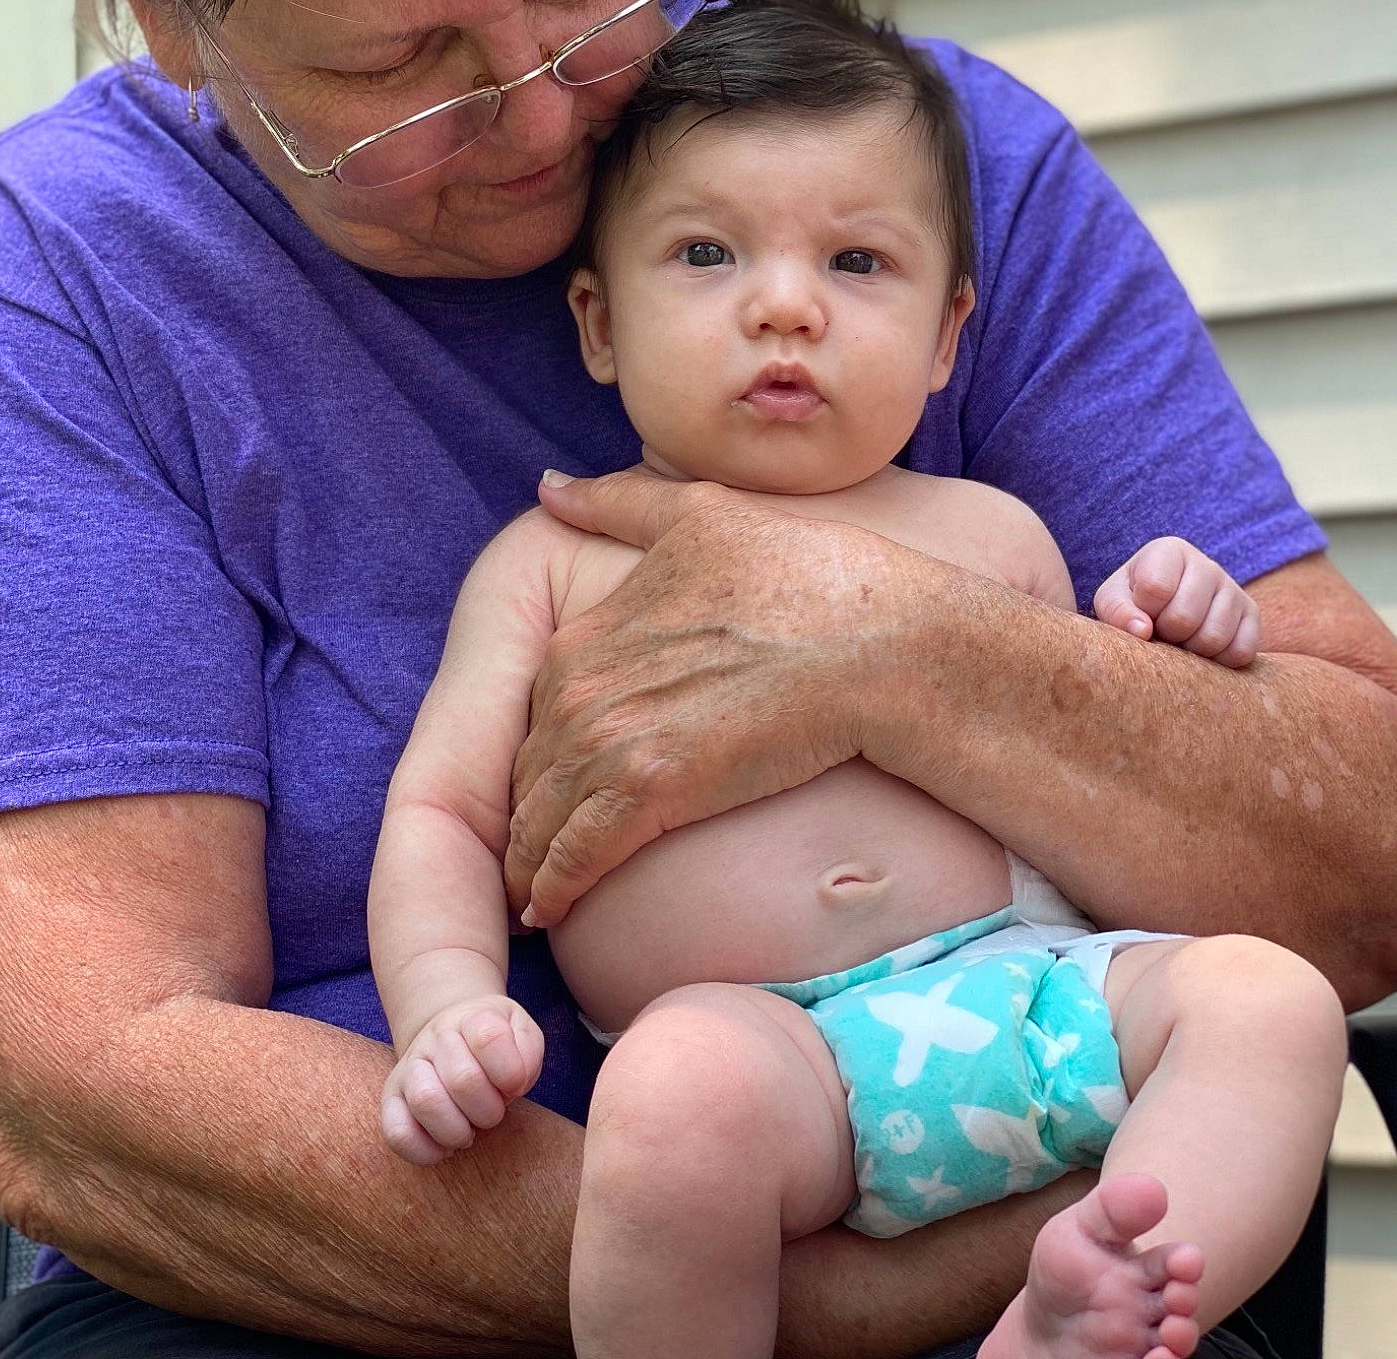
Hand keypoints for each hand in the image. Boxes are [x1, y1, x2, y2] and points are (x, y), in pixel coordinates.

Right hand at [381, 996, 543, 1165]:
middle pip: (463, 1079)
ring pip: (426, 1102)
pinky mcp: (391, 1099)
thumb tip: (514, 1083)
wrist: (451, 1035)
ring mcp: (409, 1067)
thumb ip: (527, 1052)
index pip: (489, 1038)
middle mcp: (436, 1038)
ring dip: (457, 1131)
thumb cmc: (494, 1045)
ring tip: (468, 1131)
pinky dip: (425, 1151)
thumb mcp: (521, 1034)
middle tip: (492, 1113)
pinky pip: (397, 1132)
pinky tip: (444, 1148)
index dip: (510, 1072)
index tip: (514, 1085)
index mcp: (472, 1018)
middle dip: (489, 1111)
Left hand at [507, 467, 910, 927]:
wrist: (874, 638)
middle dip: (526, 810)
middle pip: (532, 767)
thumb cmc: (806, 571)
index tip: (537, 782)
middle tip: (522, 851)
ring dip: (531, 858)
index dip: (537, 750)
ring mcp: (615, 738)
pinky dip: (556, 885)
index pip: (537, 711)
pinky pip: (580, 853)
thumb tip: (548, 487)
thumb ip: (619, 503)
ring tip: (530, 891)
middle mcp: (585, 685)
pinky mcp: (653, 792)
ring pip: (545, 815)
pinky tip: (548, 909)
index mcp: (589, 631)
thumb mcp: (701, 514)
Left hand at [1094, 538, 1259, 668]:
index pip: (1155, 588)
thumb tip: (1142, 631)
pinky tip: (1204, 651)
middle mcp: (1207, 564)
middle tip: (1162, 632)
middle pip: (1185, 617)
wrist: (1165, 612)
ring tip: (1181, 640)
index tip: (1142, 612)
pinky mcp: (1252, 616)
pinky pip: (1241, 651)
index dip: (1143, 612)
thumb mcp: (1113, 600)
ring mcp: (1233, 589)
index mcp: (1170, 550)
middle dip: (1166, 635)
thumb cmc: (1134, 603)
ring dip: (1191, 651)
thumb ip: (1117, 611)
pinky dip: (1219, 661)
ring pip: (1214, 637)